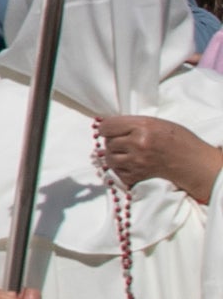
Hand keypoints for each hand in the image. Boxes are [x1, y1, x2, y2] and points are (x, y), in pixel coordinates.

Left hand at [94, 114, 222, 204]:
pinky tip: (128, 165)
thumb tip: (106, 127)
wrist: (192, 161)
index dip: (106, 128)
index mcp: (142, 126)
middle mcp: (137, 143)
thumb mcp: (155, 123)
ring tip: (124, 154)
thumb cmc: (176, 138)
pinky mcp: (138, 175)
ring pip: (109, 158)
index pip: (107, 126)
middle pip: (108, 142)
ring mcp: (137, 161)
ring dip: (114, 156)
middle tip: (123, 143)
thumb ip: (131, 124)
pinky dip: (120, 170)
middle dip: (112, 142)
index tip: (110, 130)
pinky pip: (117, 173)